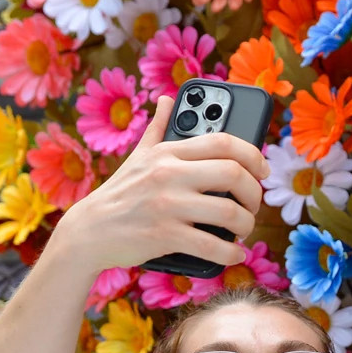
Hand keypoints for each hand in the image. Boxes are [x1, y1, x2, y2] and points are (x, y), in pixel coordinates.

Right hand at [51, 95, 266, 272]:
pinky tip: (234, 253)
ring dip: (247, 224)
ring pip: (230, 212)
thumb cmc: (118, 193)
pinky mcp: (165, 236)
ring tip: (244, 229)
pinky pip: (212, 245)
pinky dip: (231, 252)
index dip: (253, 153)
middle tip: (255, 204)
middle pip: (235, 174)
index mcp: (168, 151)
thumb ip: (157, 127)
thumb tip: (167, 99)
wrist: (88, 230)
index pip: (223, 141)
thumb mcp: (137, 155)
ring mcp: (168, 205)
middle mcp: (170, 174)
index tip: (263, 169)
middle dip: (255, 192)